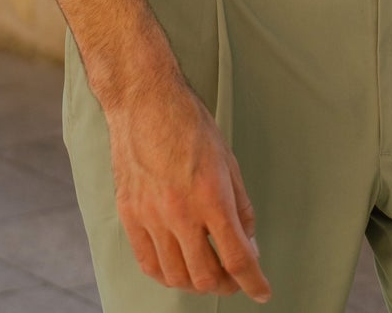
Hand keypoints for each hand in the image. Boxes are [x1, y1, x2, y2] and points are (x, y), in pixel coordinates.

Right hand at [105, 69, 272, 301]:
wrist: (144, 100)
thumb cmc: (188, 122)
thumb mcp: (228, 160)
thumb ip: (240, 206)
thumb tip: (248, 241)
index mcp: (211, 196)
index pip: (237, 258)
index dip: (253, 282)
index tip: (262, 291)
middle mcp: (180, 212)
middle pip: (206, 276)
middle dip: (227, 284)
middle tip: (234, 277)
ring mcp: (151, 216)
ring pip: (176, 276)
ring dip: (197, 282)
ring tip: (207, 271)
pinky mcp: (129, 215)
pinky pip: (148, 263)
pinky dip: (167, 274)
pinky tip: (178, 265)